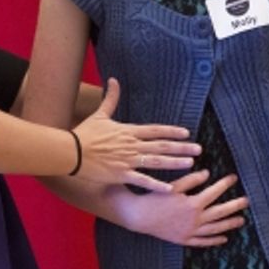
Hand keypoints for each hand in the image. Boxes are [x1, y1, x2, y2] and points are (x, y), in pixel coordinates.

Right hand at [73, 78, 200, 190]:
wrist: (70, 151)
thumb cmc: (84, 134)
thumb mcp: (100, 114)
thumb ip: (111, 98)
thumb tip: (114, 79)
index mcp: (128, 131)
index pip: (155, 130)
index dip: (172, 131)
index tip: (186, 133)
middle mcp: (131, 145)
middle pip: (161, 145)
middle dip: (181, 147)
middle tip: (198, 149)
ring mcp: (127, 160)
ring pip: (156, 161)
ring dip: (174, 162)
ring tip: (191, 164)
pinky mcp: (120, 174)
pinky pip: (142, 180)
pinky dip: (156, 185)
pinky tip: (170, 189)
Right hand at [111, 170, 247, 246]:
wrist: (139, 217)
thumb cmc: (154, 198)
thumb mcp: (173, 186)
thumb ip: (191, 180)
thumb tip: (207, 174)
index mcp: (193, 204)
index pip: (214, 192)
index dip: (225, 184)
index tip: (233, 178)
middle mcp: (195, 220)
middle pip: (220, 212)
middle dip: (235, 205)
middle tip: (246, 201)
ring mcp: (190, 232)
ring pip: (215, 229)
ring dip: (229, 224)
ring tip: (241, 220)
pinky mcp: (184, 240)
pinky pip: (203, 242)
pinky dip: (214, 240)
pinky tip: (224, 238)